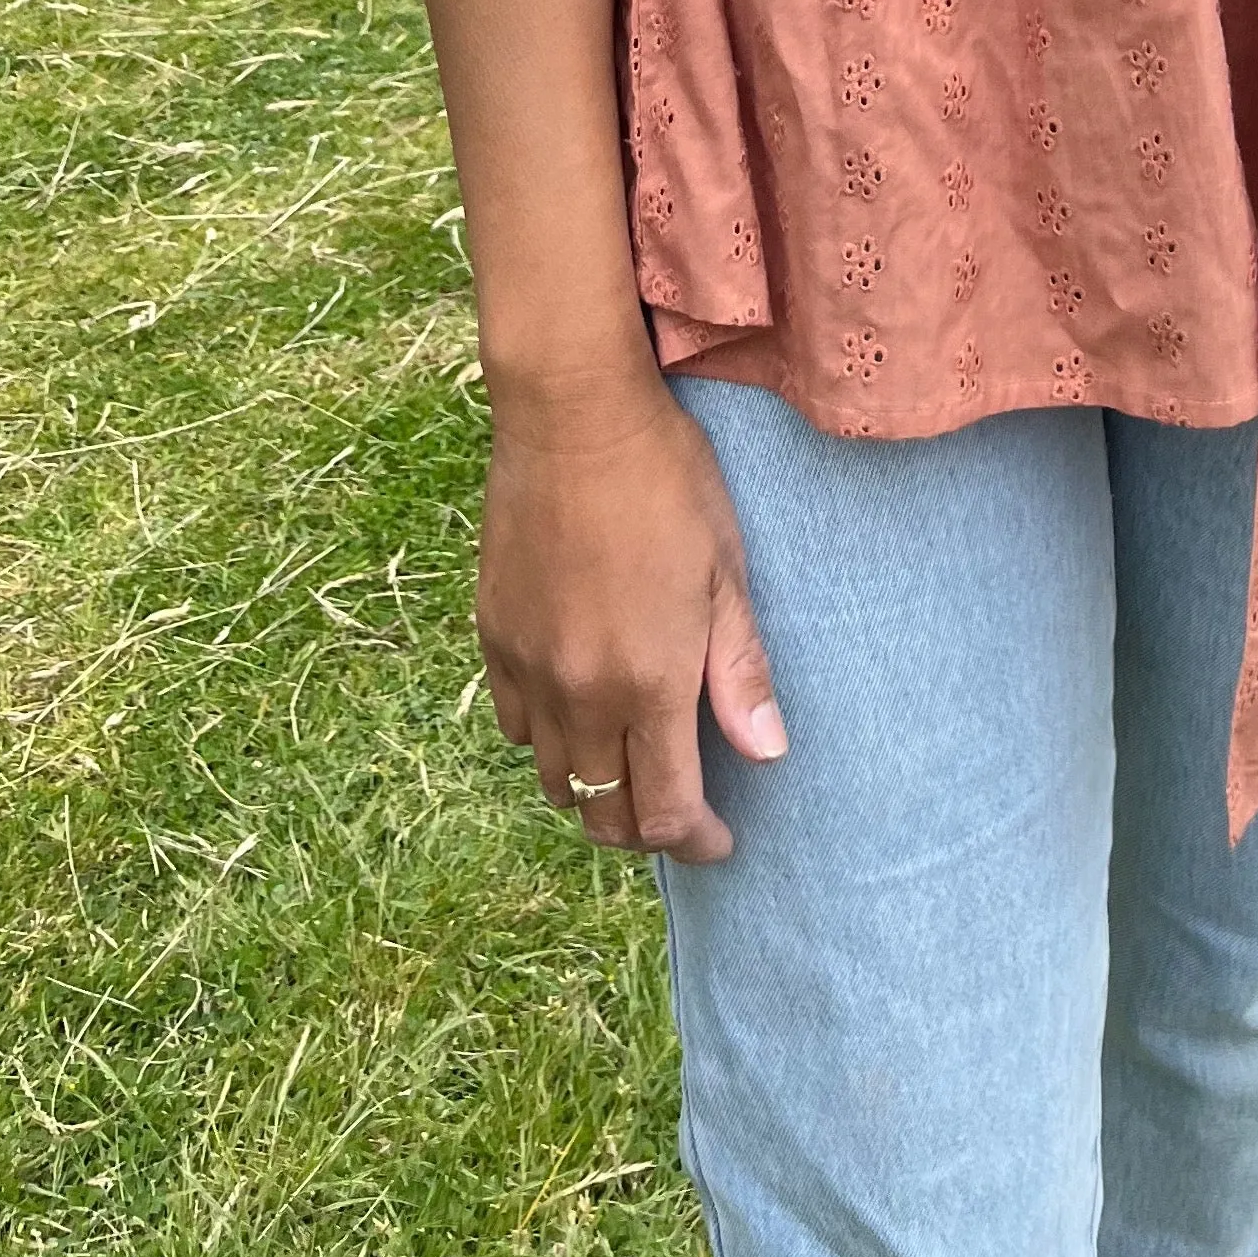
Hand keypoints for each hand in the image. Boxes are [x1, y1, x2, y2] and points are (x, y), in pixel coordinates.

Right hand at [476, 363, 783, 861]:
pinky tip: (578, 709)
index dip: (695, 840)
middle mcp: (578, 692)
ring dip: (594, 790)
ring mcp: (527, 667)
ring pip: (554, 778)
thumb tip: (765, 755)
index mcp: (647, 682)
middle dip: (643, 830)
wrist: (573, 416)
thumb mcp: (725, 572)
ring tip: (630, 765)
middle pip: (602, 811)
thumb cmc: (667, 483)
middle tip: (679, 810)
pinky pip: (515, 724)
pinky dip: (548, 740)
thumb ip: (739, 672)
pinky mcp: (492, 635)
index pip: (664, 811)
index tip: (720, 839)